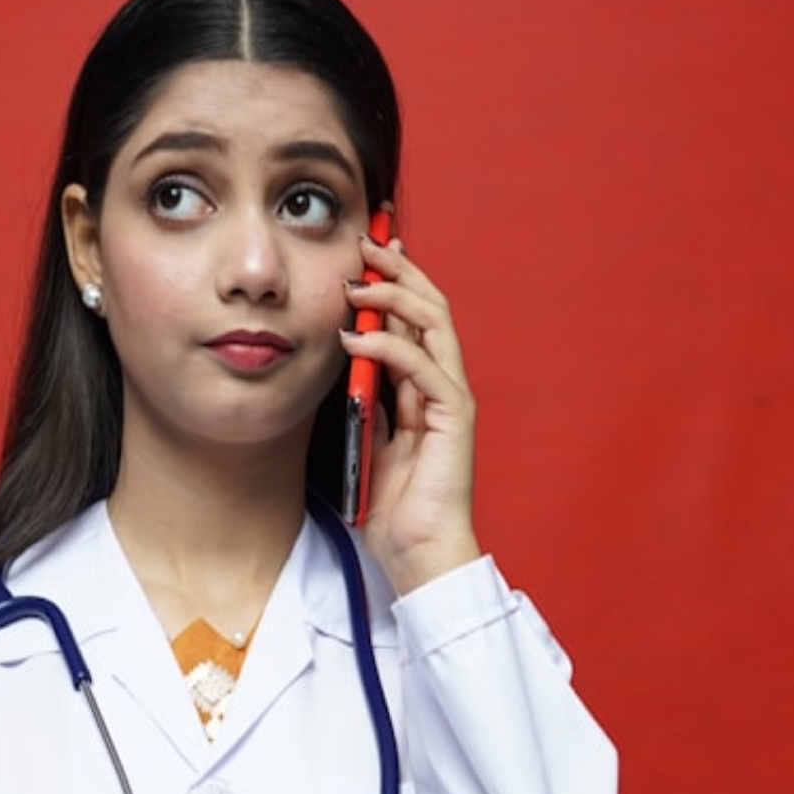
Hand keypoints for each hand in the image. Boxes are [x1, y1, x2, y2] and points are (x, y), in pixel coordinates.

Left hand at [339, 234, 481, 593]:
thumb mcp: (364, 440)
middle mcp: (443, 385)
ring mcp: (452, 398)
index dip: (391, 281)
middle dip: (397, 268)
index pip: (412, 318)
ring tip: (358, 278)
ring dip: (394, 294)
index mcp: (423, 388)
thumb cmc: (392, 508)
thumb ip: (361, 401)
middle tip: (364, 241)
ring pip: (433, 322)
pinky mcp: (454, 417)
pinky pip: (422, 366)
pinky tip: (355, 338)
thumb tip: (340, 360)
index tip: (360, 253)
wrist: (418, 552)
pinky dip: (389, 347)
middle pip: (429, 306)